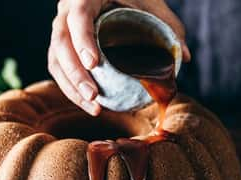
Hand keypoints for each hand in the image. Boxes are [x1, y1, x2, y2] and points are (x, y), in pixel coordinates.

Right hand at [48, 0, 189, 115]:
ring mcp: (60, 28)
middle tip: (94, 96)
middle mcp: (66, 10)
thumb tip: (185, 57)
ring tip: (94, 108)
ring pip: (55, 59)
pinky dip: (71, 88)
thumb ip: (168, 27)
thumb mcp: (153, 5)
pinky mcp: (60, 45)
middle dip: (75, 74)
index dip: (83, 40)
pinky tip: (89, 104)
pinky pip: (58, 69)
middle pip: (61, 42)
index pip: (78, 16)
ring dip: (71, 87)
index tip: (95, 64)